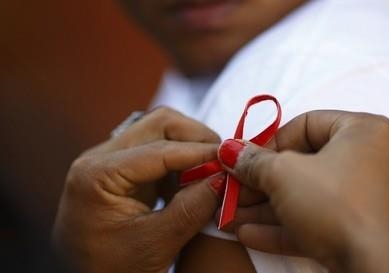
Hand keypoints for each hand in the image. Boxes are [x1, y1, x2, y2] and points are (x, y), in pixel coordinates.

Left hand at [53, 108, 221, 272]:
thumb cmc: (111, 270)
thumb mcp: (153, 245)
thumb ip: (191, 210)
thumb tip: (224, 179)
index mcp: (96, 175)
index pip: (159, 150)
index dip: (200, 153)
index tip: (231, 161)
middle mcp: (99, 158)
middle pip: (158, 125)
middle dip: (196, 138)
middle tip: (222, 161)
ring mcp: (110, 161)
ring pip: (160, 132)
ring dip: (189, 148)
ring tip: (209, 173)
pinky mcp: (122, 170)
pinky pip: (158, 150)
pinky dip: (181, 161)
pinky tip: (192, 182)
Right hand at [218, 111, 388, 272]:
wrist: (378, 271)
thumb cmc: (335, 205)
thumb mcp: (284, 175)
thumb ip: (254, 161)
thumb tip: (231, 151)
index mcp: (365, 132)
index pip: (307, 124)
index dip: (270, 142)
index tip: (245, 161)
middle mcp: (374, 161)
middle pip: (306, 164)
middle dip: (262, 181)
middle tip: (234, 190)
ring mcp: (372, 199)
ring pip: (310, 196)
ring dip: (267, 207)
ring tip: (231, 215)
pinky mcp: (365, 232)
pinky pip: (322, 221)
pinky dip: (288, 226)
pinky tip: (249, 234)